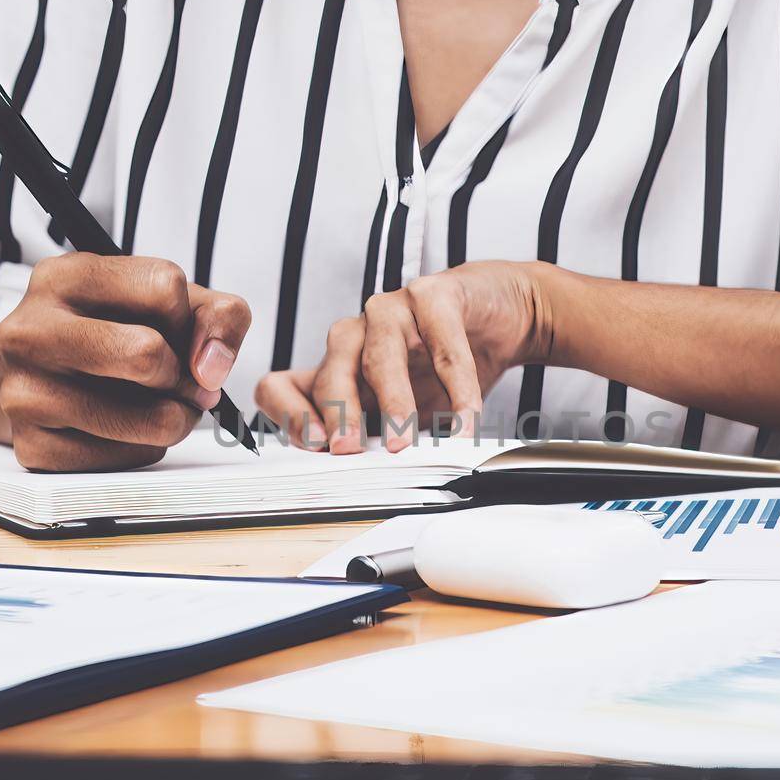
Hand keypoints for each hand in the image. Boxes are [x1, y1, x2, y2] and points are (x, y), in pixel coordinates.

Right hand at [0, 254, 250, 470]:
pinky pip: (126, 460)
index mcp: (63, 277)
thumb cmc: (113, 332)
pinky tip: (124, 430)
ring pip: (149, 420)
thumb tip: (212, 370)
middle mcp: (30, 330)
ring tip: (161, 407)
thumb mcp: (166, 303)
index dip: (189, 319)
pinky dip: (143, 449)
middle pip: (148, 353)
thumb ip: (217, 316)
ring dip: (175, 420)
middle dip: (184, 377)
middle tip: (181, 382)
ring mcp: (23, 391)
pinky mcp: (32, 446)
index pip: (164, 286)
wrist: (39, 378)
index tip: (180, 336)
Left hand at [255, 261, 552, 453]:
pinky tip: (465, 416)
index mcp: (336, 369)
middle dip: (339, 414)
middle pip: (330, 372)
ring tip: (405, 440)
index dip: (288, 415)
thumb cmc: (442, 363)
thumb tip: (364, 483)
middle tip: (350, 450)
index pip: (280, 386)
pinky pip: (442, 345)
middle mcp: (354, 337)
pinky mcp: (435, 296)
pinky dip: (457, 387)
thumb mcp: (401, 411)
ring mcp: (392, 311)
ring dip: (393, 403)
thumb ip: (379, 436)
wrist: (499, 314)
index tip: (311, 446)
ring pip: (380, 355)